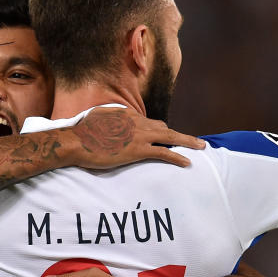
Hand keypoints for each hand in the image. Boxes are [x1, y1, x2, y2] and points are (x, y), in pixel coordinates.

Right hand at [67, 107, 203, 168]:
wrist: (77, 141)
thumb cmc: (82, 132)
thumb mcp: (98, 118)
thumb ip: (110, 119)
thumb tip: (111, 121)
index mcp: (127, 115)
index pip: (149, 123)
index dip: (158, 132)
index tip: (165, 139)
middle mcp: (137, 122)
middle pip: (164, 128)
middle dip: (181, 135)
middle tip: (196, 141)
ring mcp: (139, 135)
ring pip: (169, 137)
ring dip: (187, 142)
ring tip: (200, 147)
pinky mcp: (138, 150)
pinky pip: (164, 152)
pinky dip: (177, 156)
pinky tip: (187, 161)